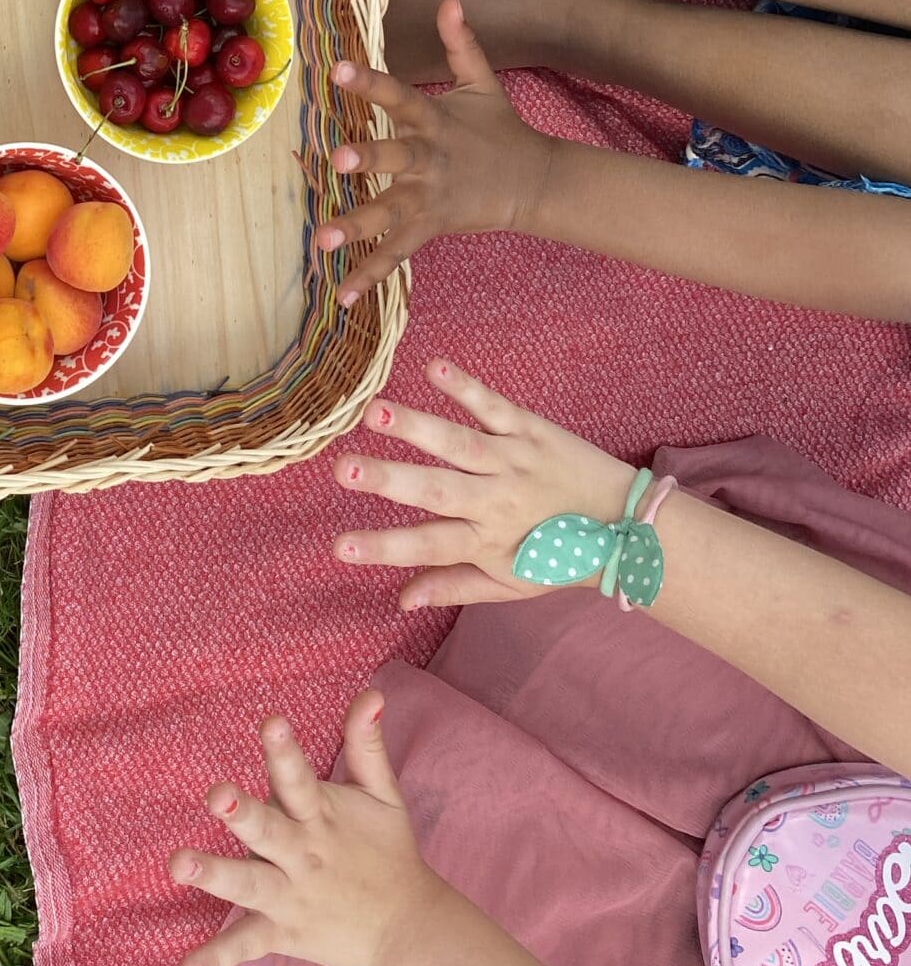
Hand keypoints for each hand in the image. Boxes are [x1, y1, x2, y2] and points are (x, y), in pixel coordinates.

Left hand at [171, 695, 448, 965]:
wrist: (408, 931)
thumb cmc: (388, 852)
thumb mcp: (384, 796)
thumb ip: (366, 745)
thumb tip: (371, 693)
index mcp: (320, 815)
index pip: (299, 778)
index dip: (284, 751)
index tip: (271, 723)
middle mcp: (302, 854)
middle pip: (269, 829)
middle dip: (243, 812)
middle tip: (216, 795)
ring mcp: (290, 896)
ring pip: (248, 884)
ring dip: (214, 875)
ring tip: (177, 865)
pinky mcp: (282, 933)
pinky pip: (245, 945)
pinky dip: (216, 959)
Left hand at [321, 0, 557, 303]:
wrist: (534, 182)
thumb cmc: (498, 129)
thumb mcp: (483, 83)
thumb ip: (462, 44)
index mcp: (435, 120)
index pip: (400, 95)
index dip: (371, 82)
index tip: (338, 68)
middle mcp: (429, 159)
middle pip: (398, 158)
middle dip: (371, 159)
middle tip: (340, 160)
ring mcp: (430, 197)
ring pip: (391, 212)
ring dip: (357, 225)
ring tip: (321, 240)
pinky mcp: (431, 227)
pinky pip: (397, 253)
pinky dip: (370, 274)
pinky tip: (342, 294)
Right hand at [331, 359, 641, 609]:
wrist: (627, 526)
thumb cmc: (560, 558)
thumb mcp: (511, 583)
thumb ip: (454, 586)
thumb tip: (400, 598)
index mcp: (487, 541)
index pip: (428, 546)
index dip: (383, 547)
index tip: (338, 547)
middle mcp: (496, 501)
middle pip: (436, 491)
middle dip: (388, 479)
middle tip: (343, 469)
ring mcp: (513, 461)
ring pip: (458, 443)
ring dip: (416, 426)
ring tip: (374, 411)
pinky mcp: (530, 429)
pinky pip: (493, 406)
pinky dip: (465, 387)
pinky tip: (433, 366)